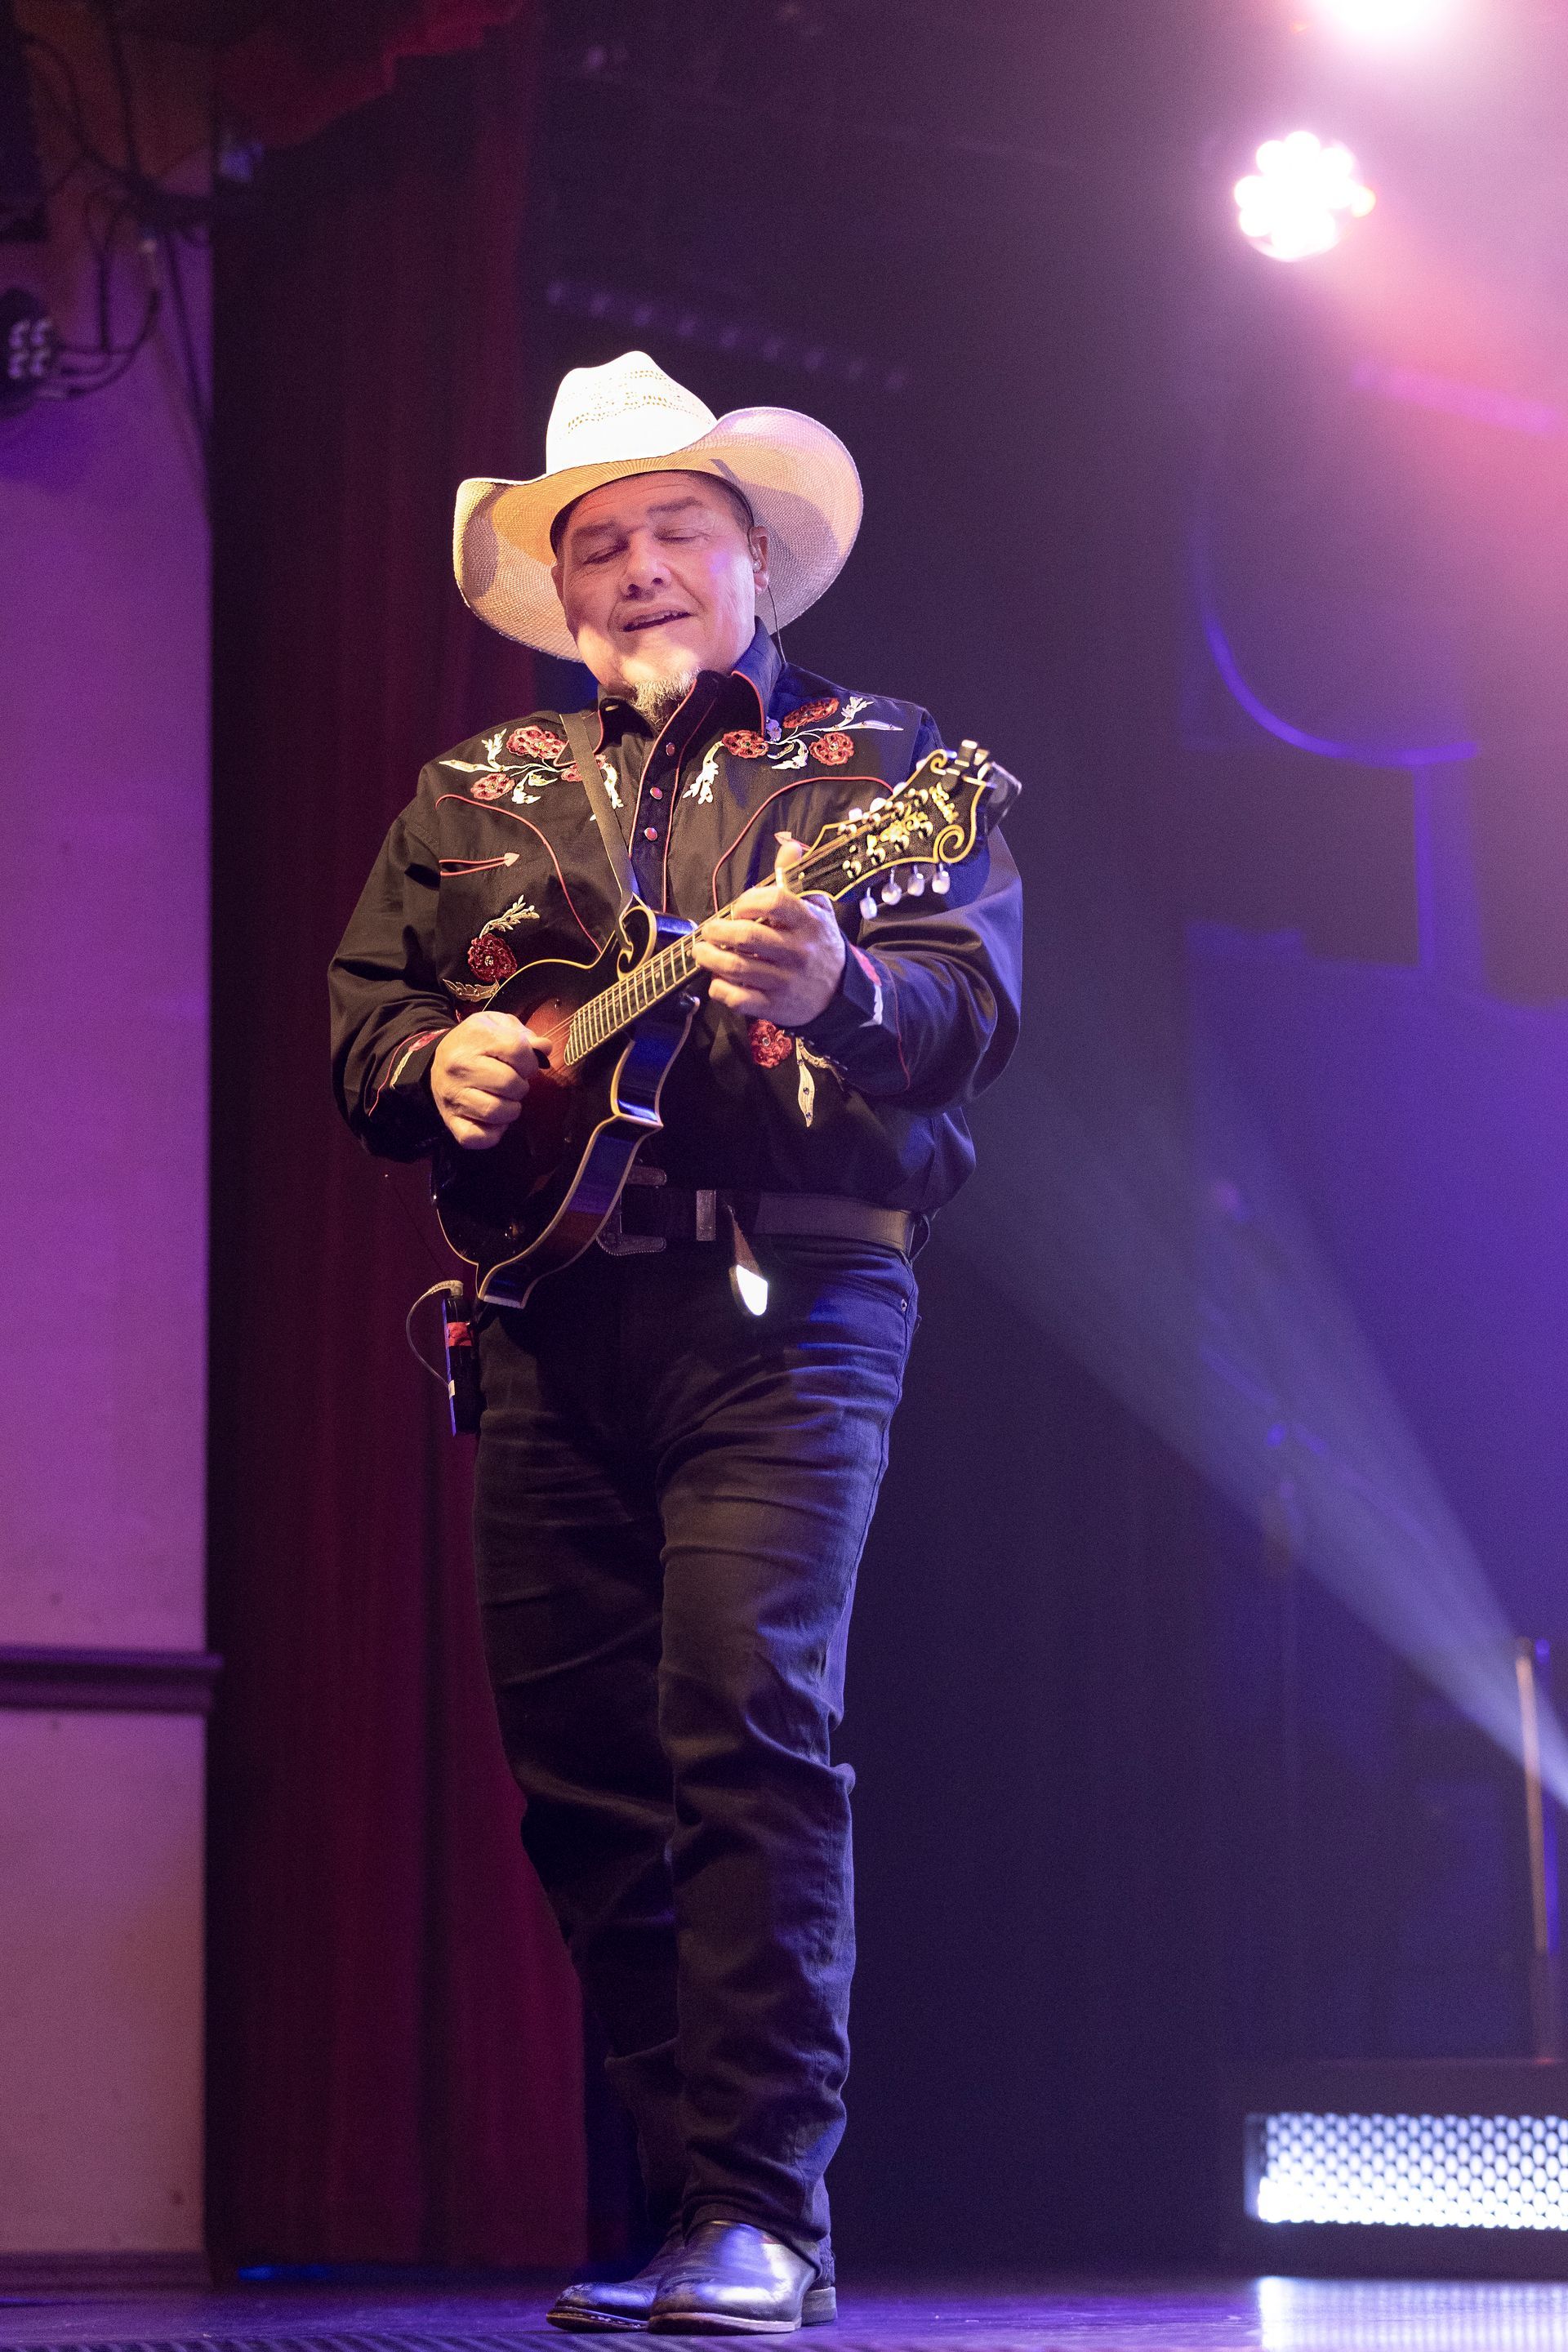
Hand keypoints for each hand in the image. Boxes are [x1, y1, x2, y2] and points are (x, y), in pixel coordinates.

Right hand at [431, 1011, 543, 1150]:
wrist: (438, 1059)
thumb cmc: (476, 1043)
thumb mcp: (498, 1026)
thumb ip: (524, 1035)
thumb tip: (544, 1048)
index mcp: (475, 1036)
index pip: (518, 1050)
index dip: (530, 1060)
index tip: (524, 1064)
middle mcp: (460, 1065)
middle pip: (510, 1083)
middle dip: (521, 1086)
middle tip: (514, 1084)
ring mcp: (453, 1094)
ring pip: (496, 1112)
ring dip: (511, 1110)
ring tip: (505, 1100)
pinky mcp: (450, 1119)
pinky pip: (478, 1137)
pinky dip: (493, 1134)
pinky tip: (495, 1120)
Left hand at [693, 835, 846, 1027]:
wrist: (840, 995)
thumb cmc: (819, 944)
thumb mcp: (817, 910)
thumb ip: (797, 879)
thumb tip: (790, 846)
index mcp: (809, 924)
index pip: (775, 902)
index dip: (748, 901)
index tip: (738, 908)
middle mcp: (798, 953)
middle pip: (747, 937)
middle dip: (718, 931)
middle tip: (709, 930)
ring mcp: (786, 983)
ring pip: (736, 968)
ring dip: (710, 958)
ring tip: (701, 951)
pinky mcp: (775, 1007)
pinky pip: (738, 998)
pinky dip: (719, 988)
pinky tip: (718, 980)